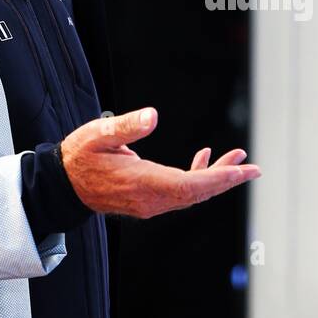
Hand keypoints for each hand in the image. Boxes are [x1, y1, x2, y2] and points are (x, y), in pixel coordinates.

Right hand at [60, 107, 260, 217]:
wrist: (63, 184)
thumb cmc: (79, 157)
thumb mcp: (98, 134)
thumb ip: (126, 126)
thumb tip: (153, 116)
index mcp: (142, 182)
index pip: (189, 185)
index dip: (219, 178)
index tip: (243, 171)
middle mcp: (151, 198)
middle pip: (198, 192)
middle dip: (227, 179)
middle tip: (253, 169)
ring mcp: (150, 202)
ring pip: (192, 193)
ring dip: (216, 177)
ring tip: (239, 160)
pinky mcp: (148, 199)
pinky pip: (180, 191)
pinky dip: (197, 176)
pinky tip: (204, 157)